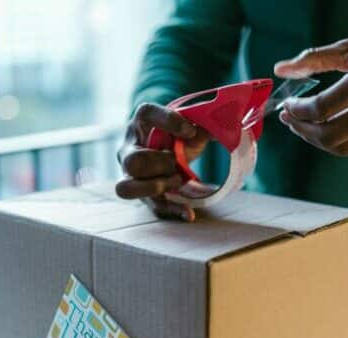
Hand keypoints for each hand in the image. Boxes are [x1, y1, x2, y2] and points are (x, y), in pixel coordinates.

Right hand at [115, 102, 209, 221]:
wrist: (165, 149)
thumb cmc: (174, 135)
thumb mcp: (187, 125)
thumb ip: (202, 125)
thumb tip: (222, 128)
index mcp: (140, 123)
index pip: (147, 113)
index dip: (169, 121)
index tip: (191, 131)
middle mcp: (129, 148)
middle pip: (132, 161)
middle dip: (160, 164)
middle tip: (176, 161)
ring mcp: (130, 175)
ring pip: (125, 188)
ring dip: (156, 187)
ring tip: (177, 180)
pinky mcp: (142, 194)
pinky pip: (151, 206)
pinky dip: (172, 210)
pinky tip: (189, 213)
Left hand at [274, 28, 347, 155]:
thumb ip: (315, 58)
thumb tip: (281, 69)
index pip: (325, 107)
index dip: (299, 111)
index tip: (288, 105)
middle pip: (331, 135)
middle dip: (303, 130)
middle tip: (290, 118)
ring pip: (342, 146)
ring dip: (315, 139)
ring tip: (303, 124)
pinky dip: (335, 138)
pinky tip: (325, 125)